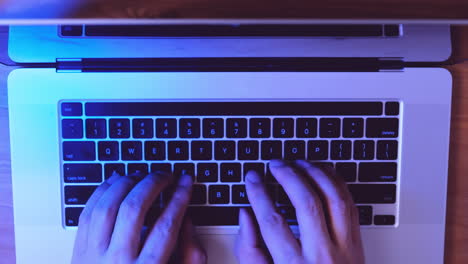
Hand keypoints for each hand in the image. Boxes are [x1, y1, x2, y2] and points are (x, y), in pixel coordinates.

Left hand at [71, 172, 205, 263]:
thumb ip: (189, 257)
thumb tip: (187, 221)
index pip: (166, 226)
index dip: (179, 198)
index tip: (186, 182)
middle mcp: (117, 263)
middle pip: (134, 209)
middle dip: (153, 183)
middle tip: (166, 175)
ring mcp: (94, 256)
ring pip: (108, 206)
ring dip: (127, 183)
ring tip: (142, 175)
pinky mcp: (79, 251)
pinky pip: (87, 212)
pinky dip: (102, 191)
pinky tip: (115, 181)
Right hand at [235, 160, 364, 263]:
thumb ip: (249, 250)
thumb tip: (245, 215)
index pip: (272, 221)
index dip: (258, 194)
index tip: (252, 178)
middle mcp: (322, 255)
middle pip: (306, 203)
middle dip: (288, 176)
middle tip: (274, 165)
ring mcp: (344, 247)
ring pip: (333, 198)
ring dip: (315, 174)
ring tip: (298, 163)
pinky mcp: (357, 242)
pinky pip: (349, 203)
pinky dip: (336, 182)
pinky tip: (322, 173)